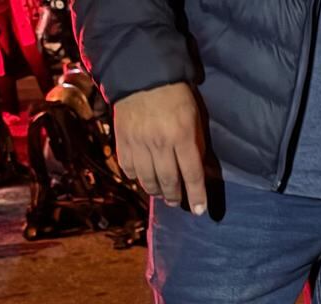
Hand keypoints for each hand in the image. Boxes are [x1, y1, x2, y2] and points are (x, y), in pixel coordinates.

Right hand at [113, 82, 206, 213]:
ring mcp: (138, 142)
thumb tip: (197, 173)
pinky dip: (136, 177)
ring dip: (155, 191)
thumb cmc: (175, 97)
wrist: (142, 75)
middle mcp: (160, 143)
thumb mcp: (194, 119)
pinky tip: (142, 177)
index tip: (199, 211)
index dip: (196, 196)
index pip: (192, 175)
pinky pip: (128, 168)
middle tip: (176, 202)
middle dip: (174, 197)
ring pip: (147, 179)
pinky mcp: (122, 140)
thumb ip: (196, 146)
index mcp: (182, 137)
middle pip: (168, 181)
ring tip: (161, 194)